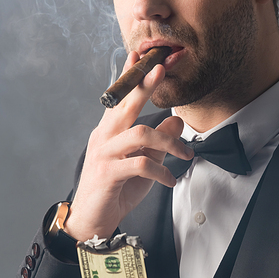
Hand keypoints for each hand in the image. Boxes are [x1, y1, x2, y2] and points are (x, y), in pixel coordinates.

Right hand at [65, 52, 193, 240]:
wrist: (93, 221)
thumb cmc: (116, 190)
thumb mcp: (144, 162)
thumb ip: (158, 142)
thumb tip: (176, 121)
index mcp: (109, 131)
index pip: (120, 98)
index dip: (130, 76)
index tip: (141, 56)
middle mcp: (103, 137)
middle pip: (125, 105)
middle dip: (145, 85)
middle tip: (161, 68)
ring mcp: (104, 154)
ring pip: (139, 134)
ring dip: (169, 142)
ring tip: (185, 154)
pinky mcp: (108, 174)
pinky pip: (141, 164)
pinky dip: (162, 171)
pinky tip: (170, 180)